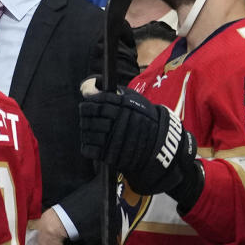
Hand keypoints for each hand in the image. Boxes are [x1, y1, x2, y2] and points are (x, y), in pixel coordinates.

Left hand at [79, 87, 197, 196]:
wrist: (159, 143)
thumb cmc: (145, 118)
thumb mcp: (133, 99)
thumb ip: (112, 94)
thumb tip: (88, 89)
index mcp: (123, 105)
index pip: (97, 102)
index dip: (88, 104)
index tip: (85, 106)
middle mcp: (119, 120)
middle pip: (90, 118)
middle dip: (85, 118)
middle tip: (85, 118)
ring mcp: (115, 139)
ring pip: (89, 134)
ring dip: (86, 132)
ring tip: (88, 131)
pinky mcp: (112, 155)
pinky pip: (91, 150)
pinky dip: (87, 146)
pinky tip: (90, 143)